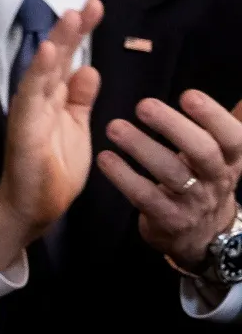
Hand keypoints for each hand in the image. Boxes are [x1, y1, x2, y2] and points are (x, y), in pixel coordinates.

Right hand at [0, 0, 104, 270]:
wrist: (34, 207)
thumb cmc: (54, 170)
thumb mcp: (77, 128)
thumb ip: (80, 99)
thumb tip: (89, 68)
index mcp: (53, 99)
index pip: (68, 59)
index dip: (80, 34)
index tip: (95, 8)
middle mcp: (39, 100)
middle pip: (55, 58)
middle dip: (71, 31)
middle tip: (89, 4)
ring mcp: (29, 111)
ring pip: (43, 70)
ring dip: (56, 43)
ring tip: (70, 17)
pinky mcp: (23, 127)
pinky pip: (30, 96)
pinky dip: (38, 73)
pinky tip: (48, 52)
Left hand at [97, 92, 241, 268]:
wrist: (204, 237)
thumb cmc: (206, 181)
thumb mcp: (224, 157)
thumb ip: (227, 126)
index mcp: (231, 160)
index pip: (232, 138)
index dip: (213, 116)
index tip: (188, 95)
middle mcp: (216, 180)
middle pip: (203, 152)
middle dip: (173, 126)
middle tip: (143, 105)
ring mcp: (193, 202)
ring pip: (172, 174)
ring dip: (141, 147)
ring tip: (114, 127)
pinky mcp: (168, 220)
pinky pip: (145, 197)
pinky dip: (124, 177)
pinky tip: (105, 158)